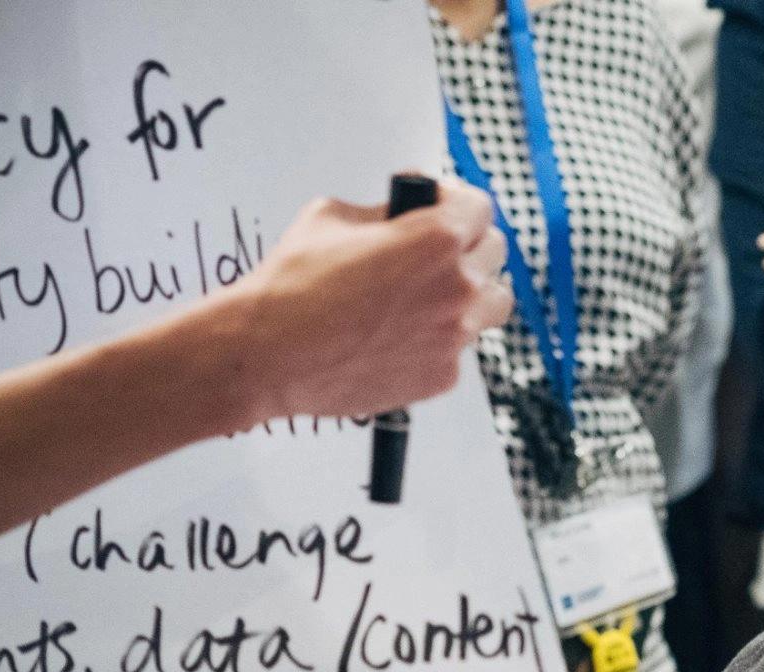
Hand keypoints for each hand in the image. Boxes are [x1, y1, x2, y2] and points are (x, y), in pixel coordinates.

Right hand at [233, 176, 511, 424]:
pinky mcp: (442, 376)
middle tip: (435, 253)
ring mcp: (454, 335)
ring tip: (429, 297)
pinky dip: (438, 340)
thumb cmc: (292, 284)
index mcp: (437, 237)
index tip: (444, 209)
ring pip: (490, 306)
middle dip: (467, 246)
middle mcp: (457, 287)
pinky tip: (400, 336)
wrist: (269, 353)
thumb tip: (402, 214)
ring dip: (469, 296)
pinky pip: (458, 349)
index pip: (480, 207)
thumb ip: (384, 213)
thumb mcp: (333, 217)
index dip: (457, 204)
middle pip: (494, 254)